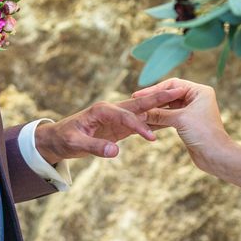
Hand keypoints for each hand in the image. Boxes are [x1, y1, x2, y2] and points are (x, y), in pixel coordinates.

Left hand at [35, 88, 186, 161]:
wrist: (58, 139)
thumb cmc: (63, 139)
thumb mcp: (75, 143)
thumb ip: (95, 147)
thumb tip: (114, 151)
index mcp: (102, 110)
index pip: (125, 116)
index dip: (138, 126)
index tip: (152, 139)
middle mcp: (113, 109)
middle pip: (140, 103)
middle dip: (159, 97)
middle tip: (178, 89)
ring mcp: (118, 117)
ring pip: (144, 110)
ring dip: (162, 105)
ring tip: (182, 99)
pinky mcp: (121, 126)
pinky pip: (141, 121)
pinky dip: (156, 119)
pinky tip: (170, 117)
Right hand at [132, 78, 232, 172]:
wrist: (215, 156)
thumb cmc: (203, 134)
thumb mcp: (179, 120)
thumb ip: (159, 114)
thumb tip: (140, 112)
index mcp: (199, 91)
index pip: (173, 85)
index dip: (155, 89)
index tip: (138, 94)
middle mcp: (196, 98)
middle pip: (170, 94)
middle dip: (154, 99)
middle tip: (136, 100)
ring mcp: (192, 110)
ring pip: (169, 106)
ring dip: (155, 109)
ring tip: (139, 111)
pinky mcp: (188, 122)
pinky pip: (170, 117)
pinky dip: (159, 118)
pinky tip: (146, 121)